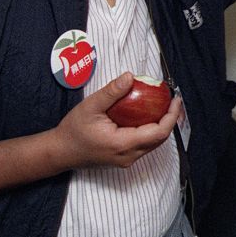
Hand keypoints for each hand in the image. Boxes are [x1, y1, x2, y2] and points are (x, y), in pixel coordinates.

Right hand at [51, 71, 182, 169]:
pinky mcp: (123, 158)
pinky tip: (148, 115)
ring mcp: (126, 159)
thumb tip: (130, 77)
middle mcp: (128, 156)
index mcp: (122, 144)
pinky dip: (150, 130)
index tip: (175, 100)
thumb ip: (111, 92)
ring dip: (161, 125)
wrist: (60, 152)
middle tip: (172, 100)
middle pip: (159, 139)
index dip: (171, 116)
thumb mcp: (90, 106)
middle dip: (170, 119)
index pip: (158, 133)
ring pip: (153, 143)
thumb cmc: (72, 131)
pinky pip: (144, 144)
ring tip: (163, 105)